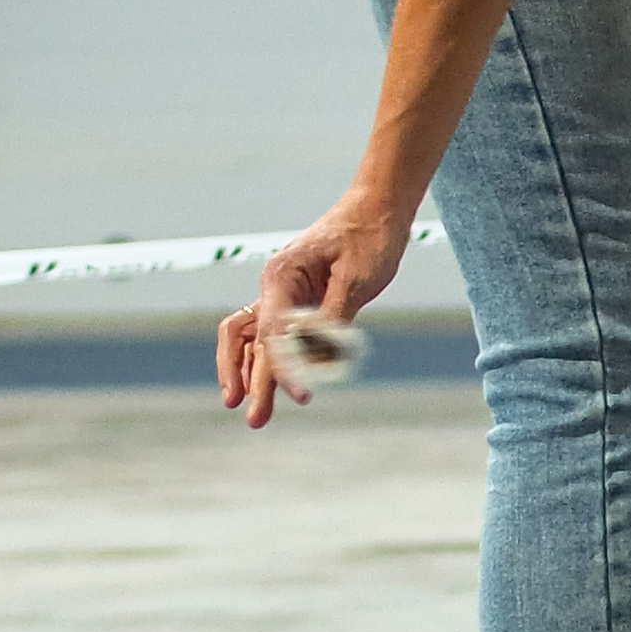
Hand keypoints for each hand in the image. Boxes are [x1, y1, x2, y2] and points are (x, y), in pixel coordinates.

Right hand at [215, 189, 410, 427]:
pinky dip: (280, 362)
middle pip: (251, 341)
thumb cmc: (369, 237)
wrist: (379, 209)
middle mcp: (275, 287)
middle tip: (255, 422)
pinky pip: (282, 338)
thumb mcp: (357, 278)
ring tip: (255, 411)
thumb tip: (317, 352)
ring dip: (255, 376)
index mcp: (281, 276)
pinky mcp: (302, 303)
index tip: (301, 396)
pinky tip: (285, 386)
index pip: (272, 332)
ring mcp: (285, 295)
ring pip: (257, 341)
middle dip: (251, 382)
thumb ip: (334, 316)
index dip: (282, 368)